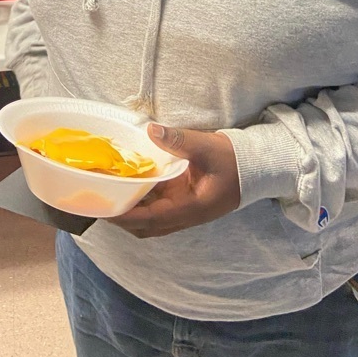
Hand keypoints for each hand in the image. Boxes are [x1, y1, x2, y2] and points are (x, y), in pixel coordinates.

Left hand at [109, 124, 240, 238]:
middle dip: (122, 218)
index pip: (149, 219)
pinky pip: (158, 209)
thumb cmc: (234, 160)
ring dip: (131, 211)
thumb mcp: (206, 147)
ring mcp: (185, 211)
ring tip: (111, 192)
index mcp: (190, 208)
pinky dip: (143, 201)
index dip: (125, 215)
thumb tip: (150, 130)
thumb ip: (178, 140)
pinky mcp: (186, 202)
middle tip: (101, 199)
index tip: (104, 207)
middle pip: (145, 226)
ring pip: (150, 220)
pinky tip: (133, 184)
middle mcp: (185, 215)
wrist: (256, 167)